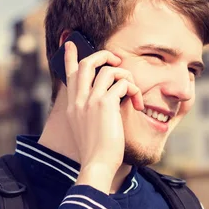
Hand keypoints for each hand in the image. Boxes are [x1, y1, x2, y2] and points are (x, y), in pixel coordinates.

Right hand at [63, 40, 143, 192]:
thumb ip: (92, 112)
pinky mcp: (105, 104)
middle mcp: (79, 100)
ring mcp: (90, 100)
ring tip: (134, 93)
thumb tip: (107, 99)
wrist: (97, 165)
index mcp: (73, 106)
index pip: (70, 74)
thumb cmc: (97, 152)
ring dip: (127, 77)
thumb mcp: (88, 129)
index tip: (72, 44)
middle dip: (104, 55)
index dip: (71, 57)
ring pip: (109, 71)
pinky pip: (123, 83)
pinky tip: (138, 104)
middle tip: (118, 60)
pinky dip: (134, 90)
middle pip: (87, 64)